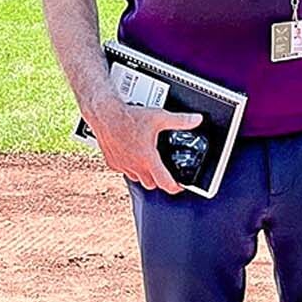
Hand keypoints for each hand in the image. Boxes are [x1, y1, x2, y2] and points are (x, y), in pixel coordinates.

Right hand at [86, 100, 202, 194]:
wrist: (105, 114)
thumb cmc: (129, 117)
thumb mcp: (160, 117)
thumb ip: (180, 121)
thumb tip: (196, 120)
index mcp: (148, 158)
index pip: (165, 183)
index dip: (176, 187)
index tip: (180, 185)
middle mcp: (135, 165)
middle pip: (152, 184)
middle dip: (160, 179)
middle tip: (165, 169)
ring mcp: (123, 166)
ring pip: (137, 179)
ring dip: (145, 174)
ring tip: (150, 162)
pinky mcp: (113, 163)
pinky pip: (125, 171)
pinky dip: (131, 167)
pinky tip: (134, 156)